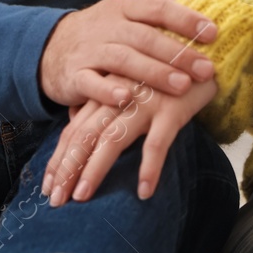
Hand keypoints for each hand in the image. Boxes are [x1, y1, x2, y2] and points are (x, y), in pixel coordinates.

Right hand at [38, 0, 216, 109]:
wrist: (51, 46)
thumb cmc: (105, 30)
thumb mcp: (129, 9)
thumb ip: (164, 3)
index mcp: (125, 7)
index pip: (157, 8)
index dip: (185, 18)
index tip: (213, 32)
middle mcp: (108, 26)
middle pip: (145, 37)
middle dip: (177, 53)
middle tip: (206, 69)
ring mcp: (90, 50)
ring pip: (123, 59)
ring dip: (153, 72)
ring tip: (182, 86)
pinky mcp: (74, 75)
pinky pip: (90, 83)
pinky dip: (107, 91)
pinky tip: (126, 99)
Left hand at [41, 75, 218, 205]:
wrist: (204, 52)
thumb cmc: (163, 74)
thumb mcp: (128, 85)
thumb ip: (101, 103)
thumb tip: (73, 125)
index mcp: (106, 93)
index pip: (74, 130)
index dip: (59, 159)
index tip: (48, 189)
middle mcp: (120, 96)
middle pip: (85, 135)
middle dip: (68, 168)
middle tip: (56, 200)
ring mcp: (145, 102)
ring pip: (112, 139)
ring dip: (95, 168)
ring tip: (82, 195)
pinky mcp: (171, 109)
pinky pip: (158, 143)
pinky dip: (150, 167)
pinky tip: (144, 191)